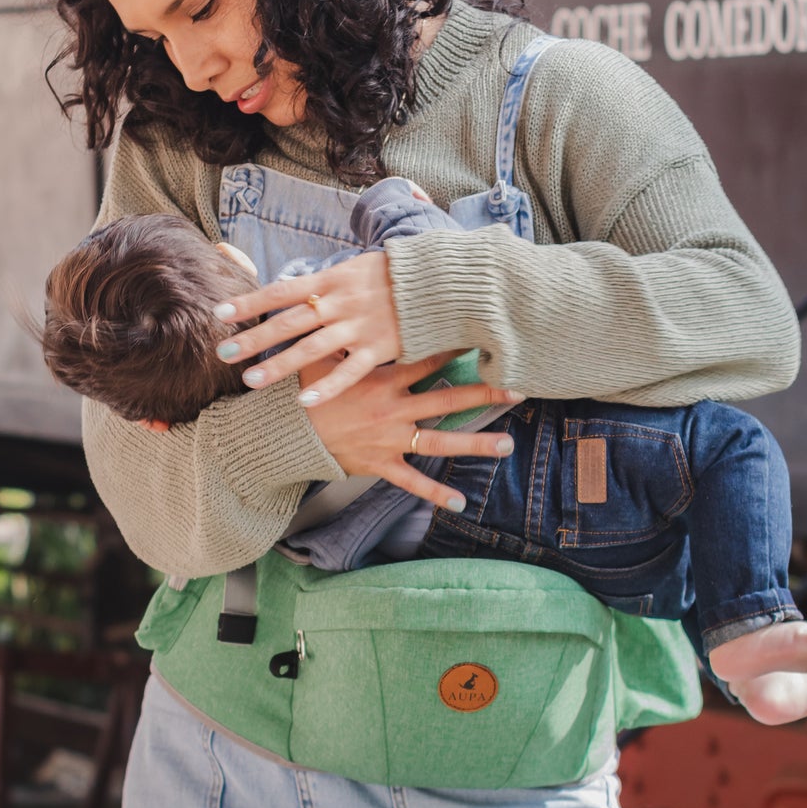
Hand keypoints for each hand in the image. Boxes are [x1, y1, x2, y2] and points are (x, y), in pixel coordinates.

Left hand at [215, 250, 400, 404]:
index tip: (220, 313)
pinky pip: (349, 371)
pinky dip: (327, 387)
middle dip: (254, 338)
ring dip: (279, 365)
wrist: (443, 281)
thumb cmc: (397, 274)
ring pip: (311, 349)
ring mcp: (360, 326)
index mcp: (333, 279)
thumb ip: (326, 283)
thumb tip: (293, 291)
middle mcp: (341, 302)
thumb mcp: (357, 268)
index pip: (282, 291)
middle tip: (223, 353)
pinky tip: (304, 401)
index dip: (250, 302)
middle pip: (288, 322)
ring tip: (251, 380)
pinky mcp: (381, 348)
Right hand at [298, 353, 524, 510]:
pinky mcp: (382, 464)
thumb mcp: (323, 358)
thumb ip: (347, 337)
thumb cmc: (305, 392)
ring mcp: (391, 439)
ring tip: (507, 445)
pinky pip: (412, 481)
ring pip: (440, 441)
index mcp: (383, 379)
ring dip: (476, 443)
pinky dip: (436, 492)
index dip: (455, 348)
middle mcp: (394, 409)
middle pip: (447, 399)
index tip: (483, 339)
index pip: (427, 360)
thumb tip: (353, 306)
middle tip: (518, 390)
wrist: (288, 434)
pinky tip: (461, 501)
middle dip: (484, 394)